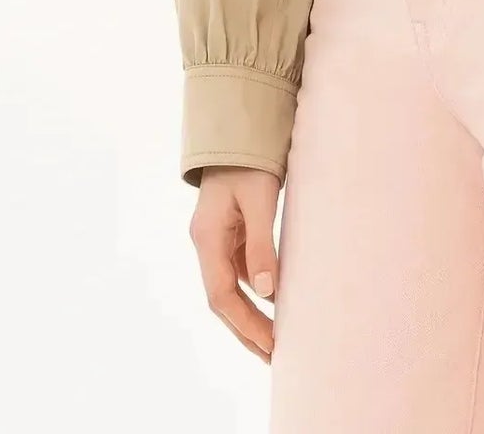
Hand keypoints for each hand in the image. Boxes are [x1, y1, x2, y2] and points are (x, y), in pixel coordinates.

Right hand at [190, 165, 281, 361]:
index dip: (245, 323)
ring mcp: (217, 239)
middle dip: (246, 329)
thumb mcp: (259, 200)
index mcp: (207, 238)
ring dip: (251, 314)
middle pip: (223, 298)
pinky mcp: (229, 233)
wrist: (239, 129)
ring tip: (276, 339)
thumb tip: (269, 292)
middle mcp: (207, 243)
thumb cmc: (249, 161)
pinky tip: (274, 302)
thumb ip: (262, 244)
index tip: (271, 343)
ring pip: (231, 288)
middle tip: (274, 355)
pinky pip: (240, 271)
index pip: (221, 295)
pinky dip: (256, 291)